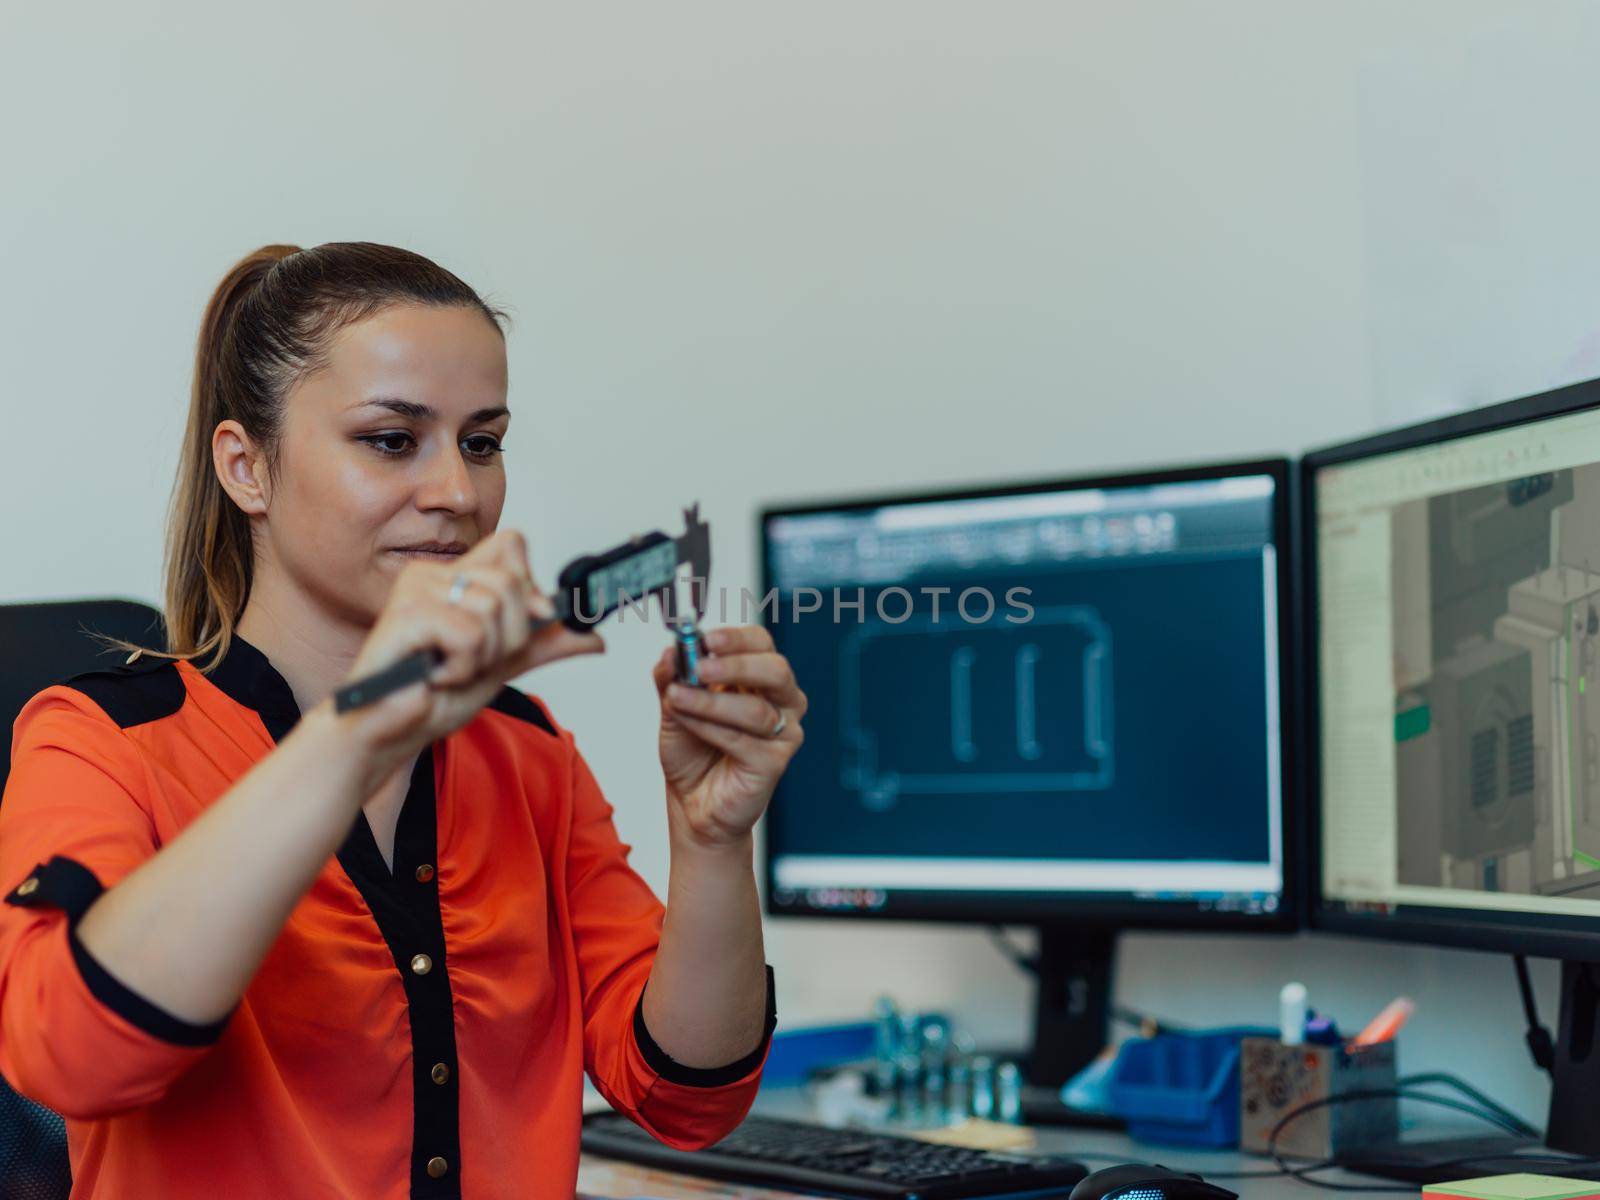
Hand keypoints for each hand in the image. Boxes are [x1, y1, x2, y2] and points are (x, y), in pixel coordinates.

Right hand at [336, 529, 603, 775]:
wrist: (392, 731)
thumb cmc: (434, 696)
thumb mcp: (503, 665)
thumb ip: (543, 644)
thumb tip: (594, 636)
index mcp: (459, 578)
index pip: (512, 543)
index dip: (530, 584)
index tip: (525, 621)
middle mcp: (437, 574)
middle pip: (513, 582)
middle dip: (508, 637)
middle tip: (472, 660)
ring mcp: (418, 589)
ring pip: (494, 608)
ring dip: (481, 657)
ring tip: (449, 668)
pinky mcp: (406, 613)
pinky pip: (469, 634)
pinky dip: (461, 668)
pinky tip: (433, 675)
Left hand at [652, 625, 806, 849]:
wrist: (691, 804)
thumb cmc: (693, 753)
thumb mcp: (674, 705)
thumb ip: (672, 677)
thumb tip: (672, 650)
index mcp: (760, 678)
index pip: (761, 644)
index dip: (737, 638)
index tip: (707, 638)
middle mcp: (780, 702)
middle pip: (775, 670)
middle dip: (735, 665)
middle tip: (700, 665)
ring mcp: (783, 732)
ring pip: (755, 708)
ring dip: (710, 701)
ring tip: (678, 699)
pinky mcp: (775, 762)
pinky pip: (743, 739)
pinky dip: (710, 728)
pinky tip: (688, 725)